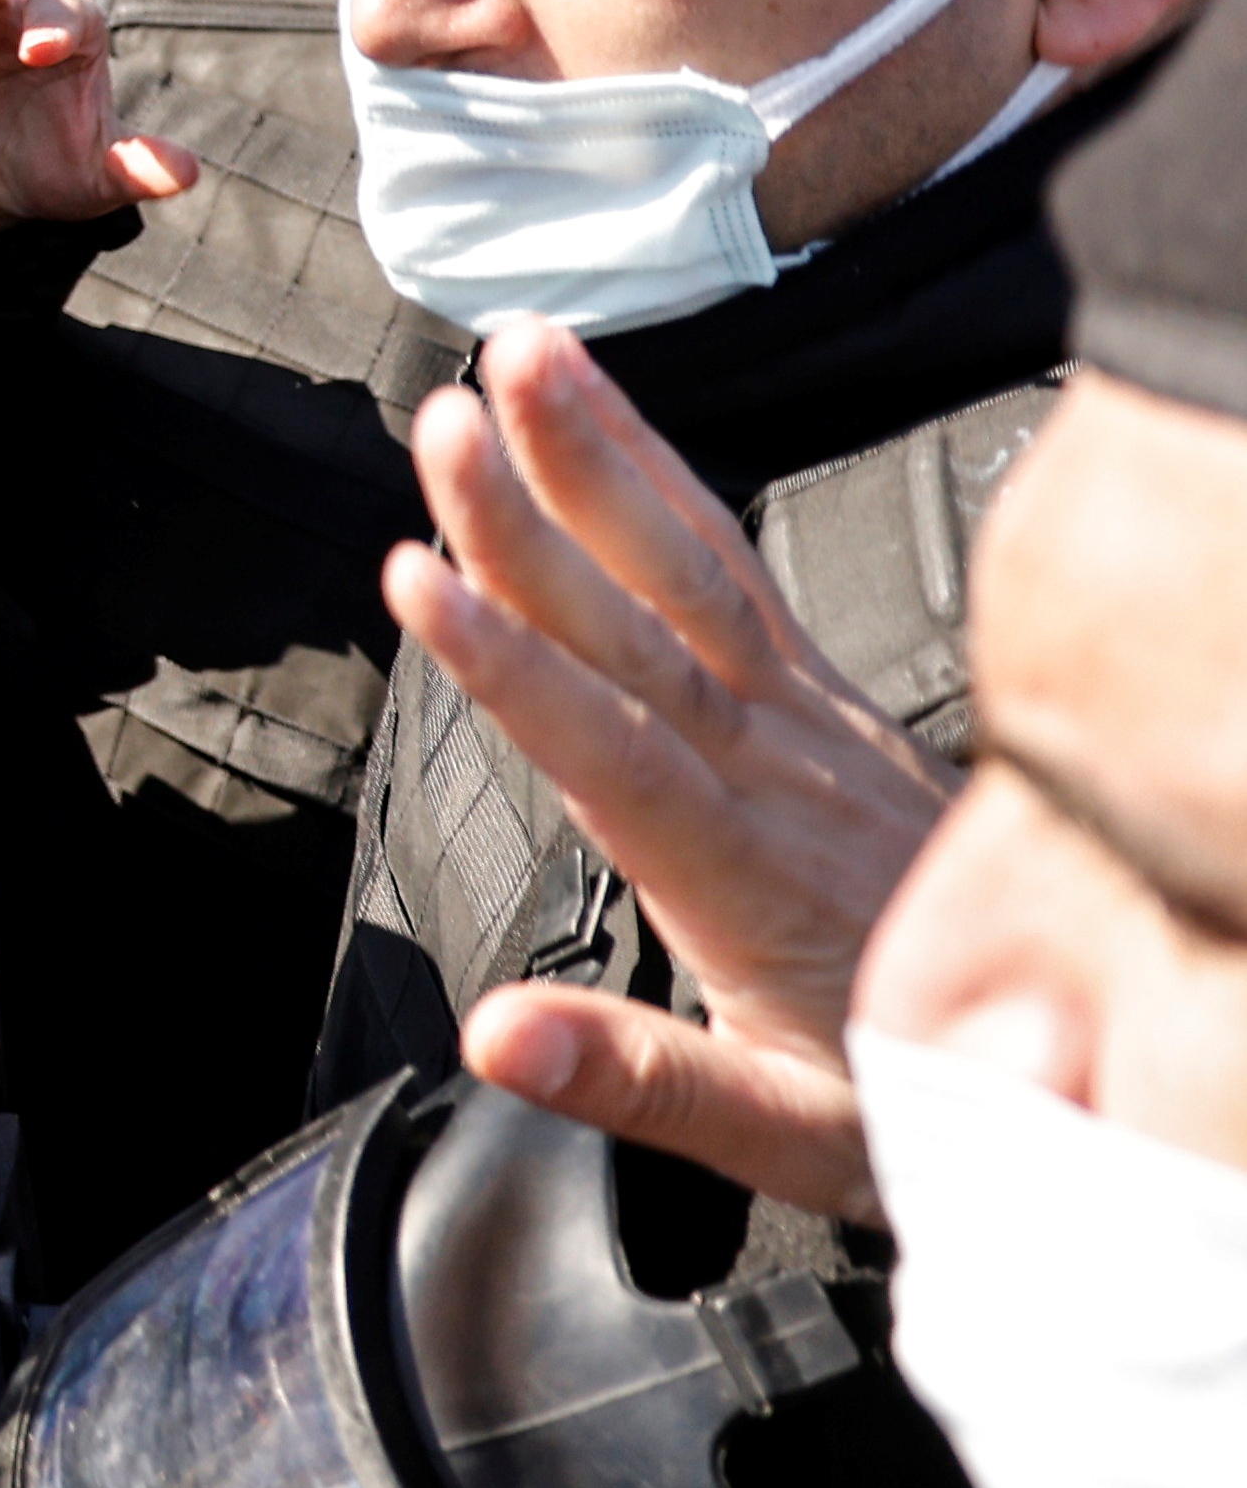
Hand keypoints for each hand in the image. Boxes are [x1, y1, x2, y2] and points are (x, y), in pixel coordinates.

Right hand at [400, 318, 949, 1214]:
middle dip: (534, 513)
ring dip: (599, 455)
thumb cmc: (914, 1098)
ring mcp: (810, 722)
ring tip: (520, 353)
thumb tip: (498, 1037)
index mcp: (741, 870)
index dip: (505, 663)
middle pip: (639, 622)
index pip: (604, 746)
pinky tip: (613, 426)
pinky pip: (738, 569)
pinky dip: (668, 485)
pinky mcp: (828, 700)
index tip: (417, 575)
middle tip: (449, 413)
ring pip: (692, 567)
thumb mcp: (785, 1133)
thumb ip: (641, 1079)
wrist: (1070, 1064)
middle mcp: (776, 770)